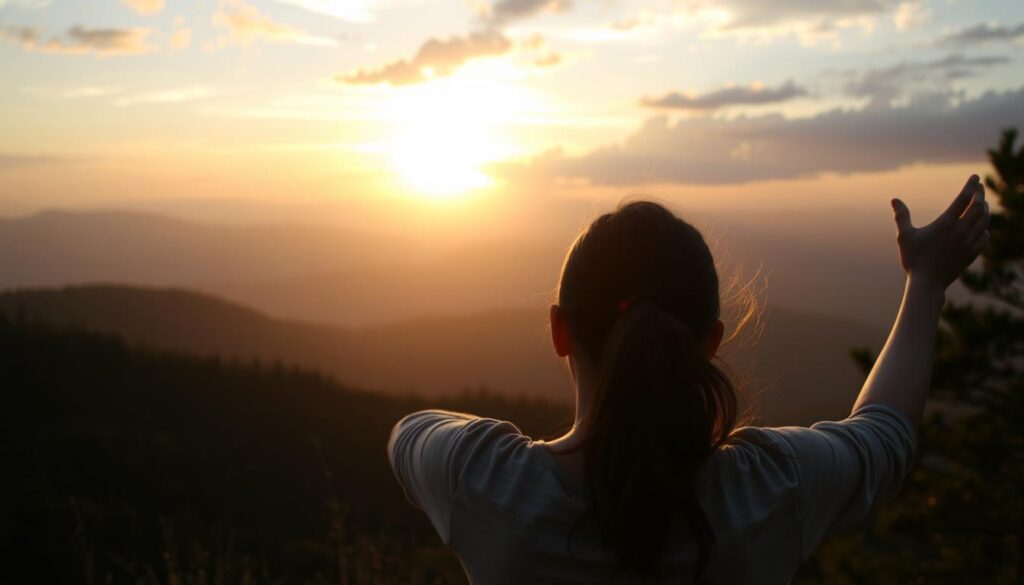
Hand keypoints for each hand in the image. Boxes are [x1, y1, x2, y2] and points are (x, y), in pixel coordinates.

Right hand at [891, 174, 989, 288]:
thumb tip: (894, 199)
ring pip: (984, 220)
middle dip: (980, 194)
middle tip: (979, 187)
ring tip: (981, 203)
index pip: (963, 199)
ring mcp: (969, 243)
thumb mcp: (904, 236)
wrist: (927, 283)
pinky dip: (985, 227)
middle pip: (978, 206)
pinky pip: (984, 236)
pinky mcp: (972, 254)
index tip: (975, 176)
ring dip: (984, 209)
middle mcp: (961, 231)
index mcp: (945, 224)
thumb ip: (902, 216)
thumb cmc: (913, 259)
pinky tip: (981, 226)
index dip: (971, 186)